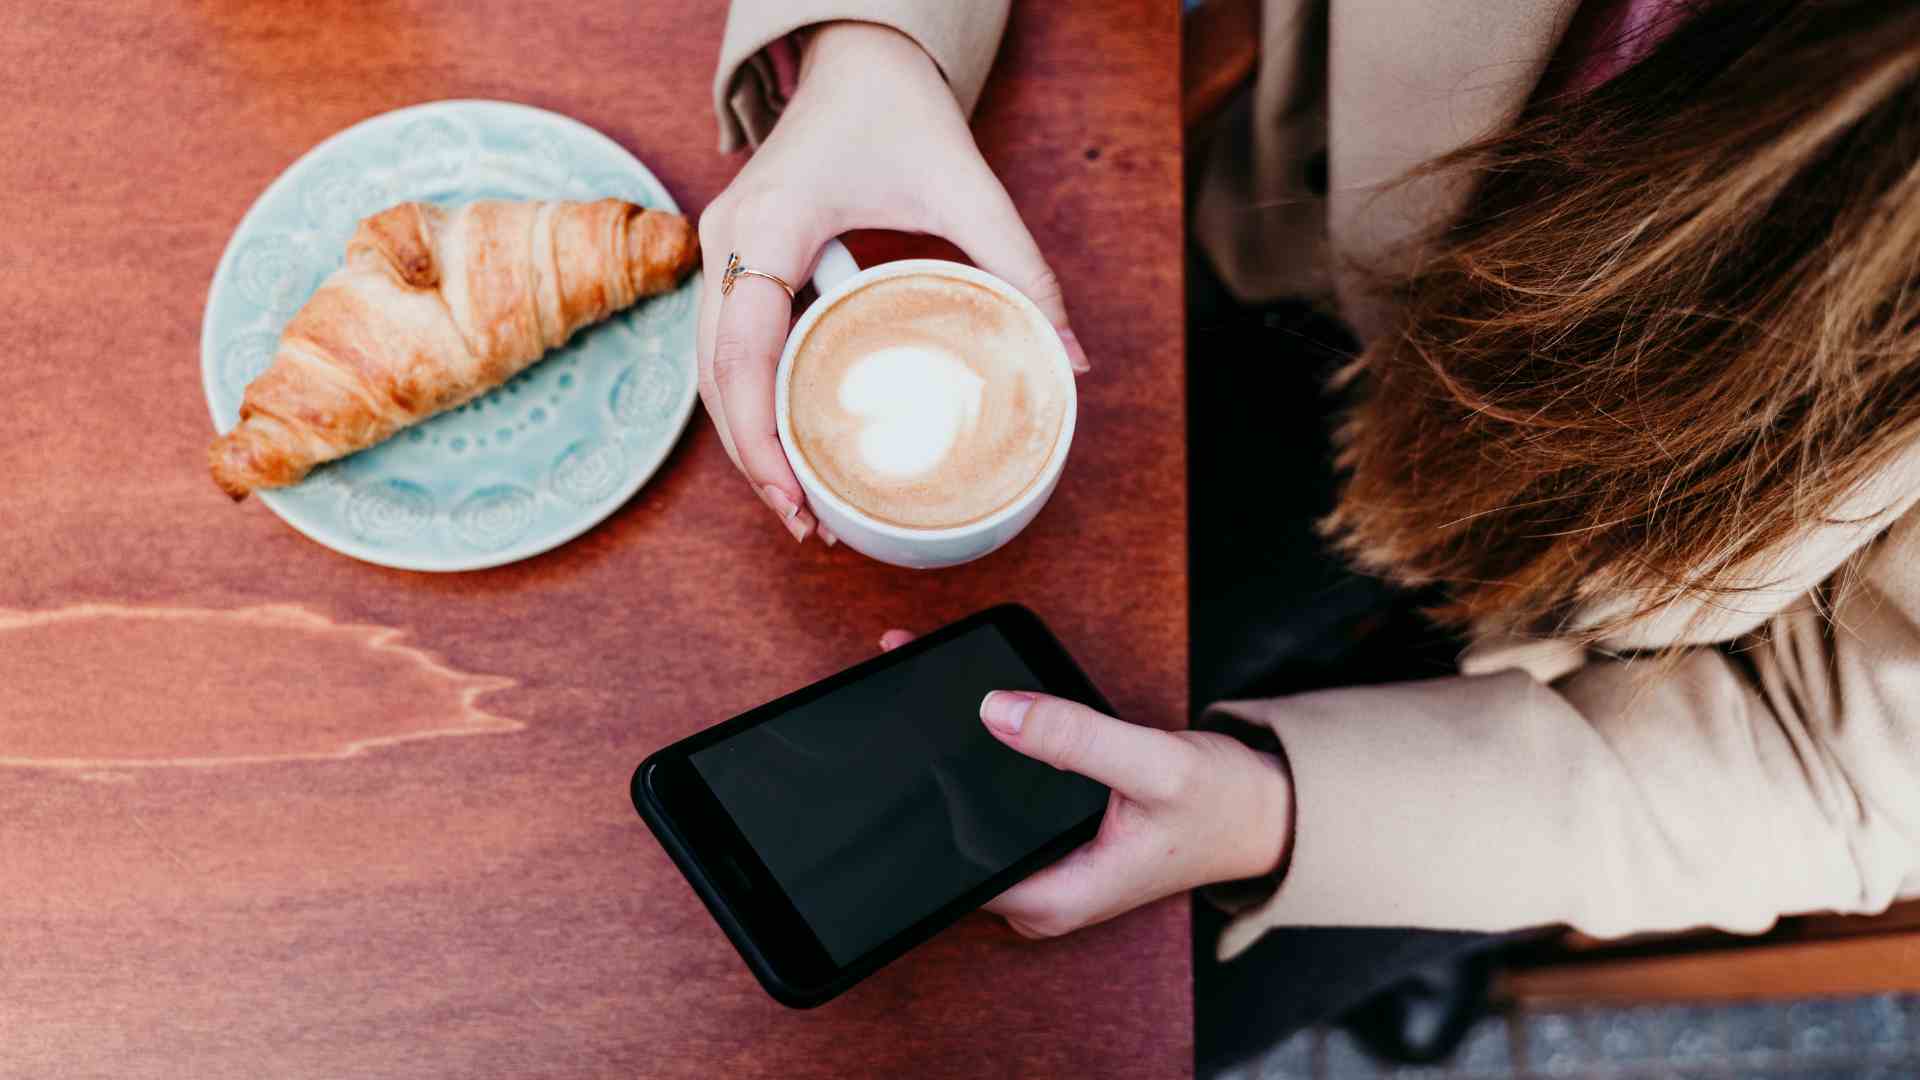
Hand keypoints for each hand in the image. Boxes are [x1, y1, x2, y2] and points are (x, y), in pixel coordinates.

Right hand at [697, 23, 1089, 543]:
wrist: (856, 58)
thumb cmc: (898, 110)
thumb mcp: (967, 185)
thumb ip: (1021, 268)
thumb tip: (1071, 357)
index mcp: (771, 224)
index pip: (742, 350)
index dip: (760, 434)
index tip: (795, 495)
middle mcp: (728, 240)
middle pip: (715, 378)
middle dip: (756, 460)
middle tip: (809, 525)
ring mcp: (721, 251)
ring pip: (711, 372)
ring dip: (749, 442)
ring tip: (801, 508)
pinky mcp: (733, 261)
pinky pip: (727, 350)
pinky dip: (752, 405)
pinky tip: (790, 451)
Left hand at [877, 630, 1292, 937]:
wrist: (1266, 813)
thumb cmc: (1222, 805)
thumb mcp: (1155, 765)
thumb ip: (1076, 740)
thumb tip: (996, 710)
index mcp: (1053, 898)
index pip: (954, 860)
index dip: (924, 798)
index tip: (902, 735)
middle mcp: (1039, 892)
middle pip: (954, 833)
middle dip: (928, 764)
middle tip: (904, 683)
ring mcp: (1044, 866)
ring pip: (974, 811)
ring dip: (951, 752)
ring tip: (921, 678)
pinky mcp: (1051, 839)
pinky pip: (1000, 798)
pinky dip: (984, 752)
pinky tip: (965, 704)